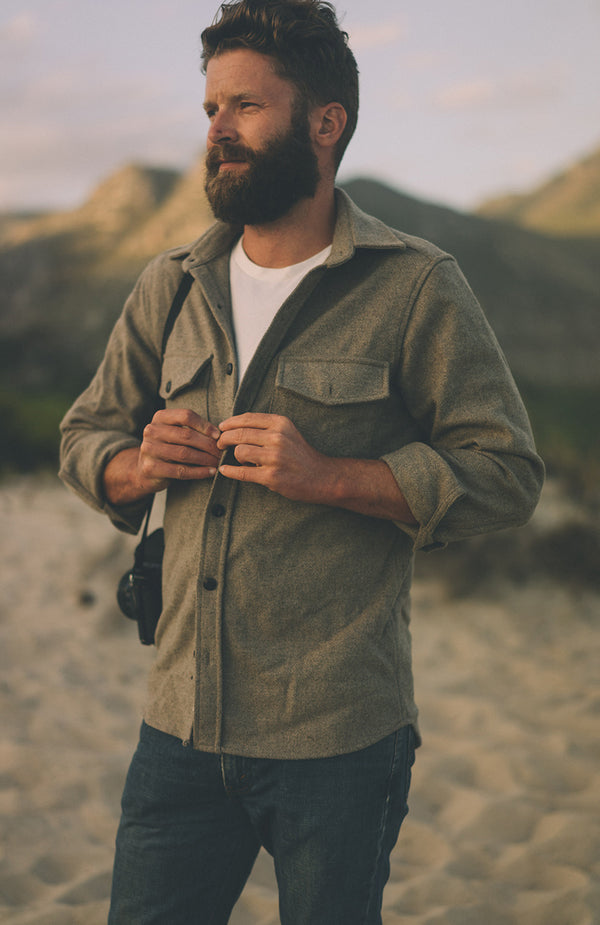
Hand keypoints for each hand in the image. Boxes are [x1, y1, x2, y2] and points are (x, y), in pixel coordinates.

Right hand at [136, 408, 220, 492]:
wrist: (145, 469)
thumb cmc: (169, 448)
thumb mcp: (176, 433)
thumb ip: (193, 430)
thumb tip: (220, 435)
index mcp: (160, 417)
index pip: (186, 416)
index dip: (204, 425)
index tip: (218, 436)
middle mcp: (152, 430)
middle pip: (186, 435)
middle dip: (208, 445)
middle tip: (222, 452)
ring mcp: (149, 449)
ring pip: (184, 453)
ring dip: (205, 459)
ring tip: (218, 462)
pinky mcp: (150, 468)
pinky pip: (180, 471)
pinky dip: (198, 472)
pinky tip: (210, 472)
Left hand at [217, 412, 333, 503]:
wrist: (322, 477)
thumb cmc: (302, 455)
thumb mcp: (288, 432)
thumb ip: (266, 427)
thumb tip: (235, 427)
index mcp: (281, 423)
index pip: (247, 418)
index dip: (230, 423)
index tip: (222, 428)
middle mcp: (277, 437)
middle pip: (239, 434)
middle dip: (225, 439)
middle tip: (220, 444)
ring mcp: (274, 457)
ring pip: (239, 452)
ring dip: (234, 456)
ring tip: (239, 460)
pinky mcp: (271, 476)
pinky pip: (242, 472)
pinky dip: (230, 471)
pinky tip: (225, 470)